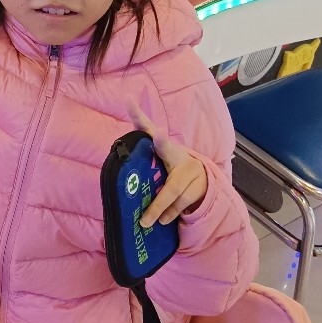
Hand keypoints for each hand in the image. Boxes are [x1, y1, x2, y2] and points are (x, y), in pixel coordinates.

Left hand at [128, 105, 208, 227]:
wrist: (203, 181)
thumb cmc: (170, 170)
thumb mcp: (157, 162)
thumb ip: (141, 157)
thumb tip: (119, 156)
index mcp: (161, 146)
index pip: (147, 128)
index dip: (138, 115)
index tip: (128, 101)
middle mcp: (176, 153)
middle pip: (168, 149)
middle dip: (162, 141)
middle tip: (159, 133)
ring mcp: (190, 170)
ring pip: (172, 189)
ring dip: (157, 207)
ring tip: (145, 221)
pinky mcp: (199, 186)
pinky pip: (181, 203)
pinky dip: (169, 214)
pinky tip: (161, 220)